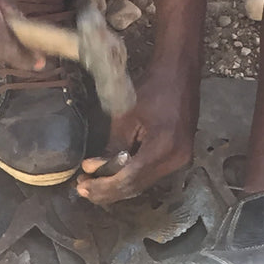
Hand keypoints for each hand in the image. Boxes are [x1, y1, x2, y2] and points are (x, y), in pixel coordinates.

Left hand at [77, 71, 197, 204]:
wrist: (180, 73)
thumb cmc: (152, 88)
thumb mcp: (126, 115)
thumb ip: (111, 146)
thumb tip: (93, 169)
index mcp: (163, 147)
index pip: (129, 178)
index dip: (103, 185)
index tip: (82, 185)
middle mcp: (175, 160)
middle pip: (136, 186)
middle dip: (107, 190)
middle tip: (82, 189)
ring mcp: (180, 160)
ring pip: (143, 184)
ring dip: (116, 186)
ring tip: (92, 184)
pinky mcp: (178, 157)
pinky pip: (149, 174)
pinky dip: (129, 178)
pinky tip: (111, 176)